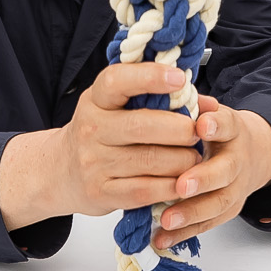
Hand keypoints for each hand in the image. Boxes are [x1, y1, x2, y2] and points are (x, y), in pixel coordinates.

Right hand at [40, 62, 208, 219]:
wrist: (61, 171)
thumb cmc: (100, 133)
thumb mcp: (115, 107)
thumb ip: (155, 99)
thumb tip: (209, 105)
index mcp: (96, 100)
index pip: (118, 81)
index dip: (150, 77)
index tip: (180, 79)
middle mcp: (91, 129)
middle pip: (142, 126)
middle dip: (180, 129)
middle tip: (198, 132)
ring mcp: (93, 163)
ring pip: (150, 160)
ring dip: (182, 160)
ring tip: (195, 157)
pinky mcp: (101, 193)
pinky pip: (144, 191)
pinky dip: (170, 186)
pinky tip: (182, 181)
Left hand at [156, 96, 270, 243]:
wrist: (252, 154)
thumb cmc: (217, 131)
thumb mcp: (210, 111)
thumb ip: (193, 105)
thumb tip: (174, 89)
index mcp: (233, 130)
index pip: (228, 125)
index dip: (216, 125)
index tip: (201, 126)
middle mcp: (238, 160)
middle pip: (225, 171)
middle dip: (204, 179)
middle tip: (182, 185)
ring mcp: (236, 188)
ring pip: (218, 203)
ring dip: (192, 213)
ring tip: (166, 220)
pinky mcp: (228, 209)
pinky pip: (207, 224)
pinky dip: (184, 233)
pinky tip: (161, 239)